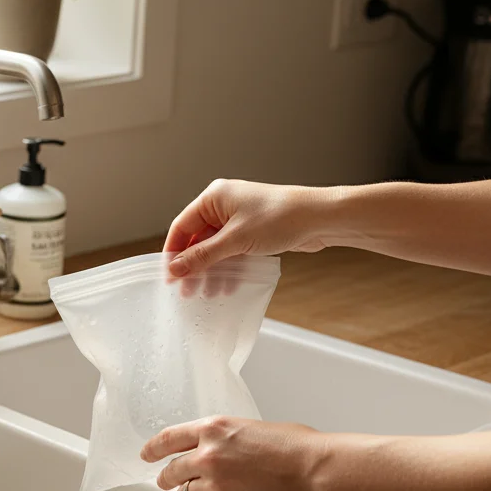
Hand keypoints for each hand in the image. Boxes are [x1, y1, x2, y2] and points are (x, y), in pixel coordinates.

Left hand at [141, 416, 327, 490]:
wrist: (316, 471)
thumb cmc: (295, 447)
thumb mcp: (250, 428)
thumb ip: (224, 438)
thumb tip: (213, 449)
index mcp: (213, 428)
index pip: (168, 438)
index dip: (153, 449)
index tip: (147, 454)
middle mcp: (207, 455)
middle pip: (171, 470)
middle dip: (166, 477)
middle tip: (165, 480)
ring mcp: (214, 483)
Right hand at [164, 180, 340, 278]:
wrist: (320, 218)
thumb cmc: (280, 217)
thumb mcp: (235, 240)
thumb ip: (203, 255)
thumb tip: (176, 269)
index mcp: (213, 197)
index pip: (182, 226)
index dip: (173, 252)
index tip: (169, 277)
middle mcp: (223, 205)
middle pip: (197, 238)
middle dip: (193, 265)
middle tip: (187, 290)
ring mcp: (238, 218)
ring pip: (215, 247)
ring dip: (211, 269)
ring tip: (208, 293)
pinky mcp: (252, 230)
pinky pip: (231, 250)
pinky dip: (227, 267)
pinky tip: (227, 285)